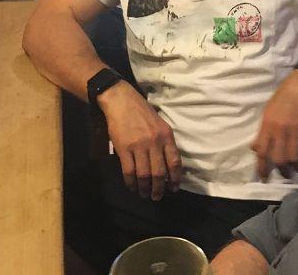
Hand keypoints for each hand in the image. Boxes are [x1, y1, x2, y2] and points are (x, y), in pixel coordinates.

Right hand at [98, 82, 182, 200]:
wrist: (122, 101)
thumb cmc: (142, 112)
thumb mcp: (160, 124)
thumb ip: (165, 142)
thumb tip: (169, 165)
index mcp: (166, 136)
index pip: (175, 162)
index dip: (175, 178)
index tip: (173, 189)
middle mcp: (155, 142)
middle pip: (159, 172)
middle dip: (159, 188)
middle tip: (157, 197)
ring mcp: (139, 145)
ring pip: (144, 175)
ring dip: (145, 188)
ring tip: (144, 194)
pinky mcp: (124, 148)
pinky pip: (129, 171)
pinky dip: (131, 182)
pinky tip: (132, 186)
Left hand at [251, 71, 297, 180]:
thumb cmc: (285, 94)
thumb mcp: (269, 109)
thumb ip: (264, 130)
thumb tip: (256, 148)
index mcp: (268, 124)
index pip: (262, 150)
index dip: (262, 167)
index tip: (264, 177)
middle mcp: (281, 130)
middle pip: (279, 159)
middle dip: (281, 170)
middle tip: (285, 173)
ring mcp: (297, 131)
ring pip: (294, 159)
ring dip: (296, 168)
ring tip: (297, 170)